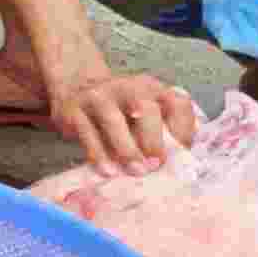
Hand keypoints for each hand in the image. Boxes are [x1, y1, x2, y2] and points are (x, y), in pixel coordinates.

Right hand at [48, 69, 199, 174]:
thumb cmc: (119, 110)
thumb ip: (160, 131)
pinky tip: (108, 171)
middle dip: (153, 138)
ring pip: (113, 120)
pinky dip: (99, 154)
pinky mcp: (74, 109)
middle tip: (157, 164)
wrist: (75, 86)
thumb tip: (176, 163)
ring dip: (127, 148)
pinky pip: (87, 133)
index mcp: (152, 87)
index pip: (177, 103)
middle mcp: (127, 86)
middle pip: (145, 107)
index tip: (182, 154)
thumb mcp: (143, 113)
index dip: (184, 130)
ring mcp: (98, 95)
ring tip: (136, 171)